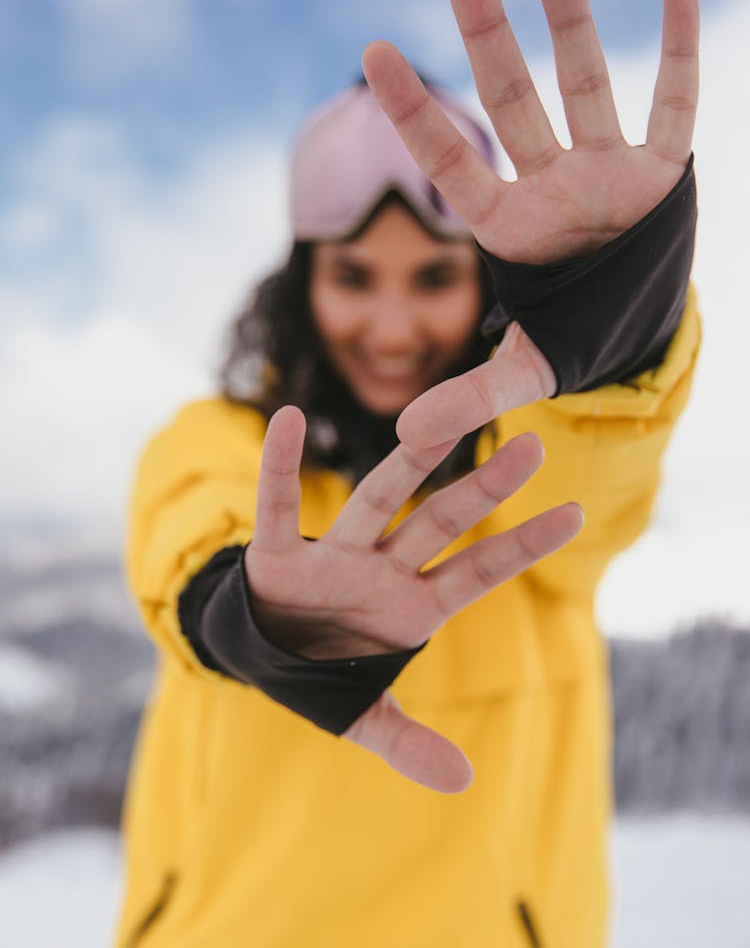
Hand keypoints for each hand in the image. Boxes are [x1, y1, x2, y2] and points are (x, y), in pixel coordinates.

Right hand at [245, 405, 582, 792]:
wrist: (260, 657)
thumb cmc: (322, 673)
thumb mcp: (364, 716)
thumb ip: (409, 743)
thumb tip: (464, 782)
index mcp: (411, 607)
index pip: (477, 572)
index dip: (522, 547)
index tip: (575, 515)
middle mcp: (381, 570)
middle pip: (438, 523)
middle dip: (483, 491)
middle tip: (534, 447)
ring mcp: (334, 557)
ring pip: (375, 500)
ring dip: (406, 462)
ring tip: (437, 422)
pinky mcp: (278, 555)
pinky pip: (278, 507)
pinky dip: (278, 466)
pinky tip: (286, 420)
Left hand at [361, 0, 699, 447]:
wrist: (630, 330)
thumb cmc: (569, 340)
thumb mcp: (522, 372)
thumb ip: (468, 396)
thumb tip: (403, 438)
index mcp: (508, 228)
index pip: (452, 163)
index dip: (417, 113)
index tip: (375, 55)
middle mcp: (550, 186)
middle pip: (513, 102)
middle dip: (488, 35)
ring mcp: (606, 174)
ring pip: (585, 85)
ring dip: (569, 19)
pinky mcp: (663, 175)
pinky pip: (674, 108)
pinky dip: (680, 57)